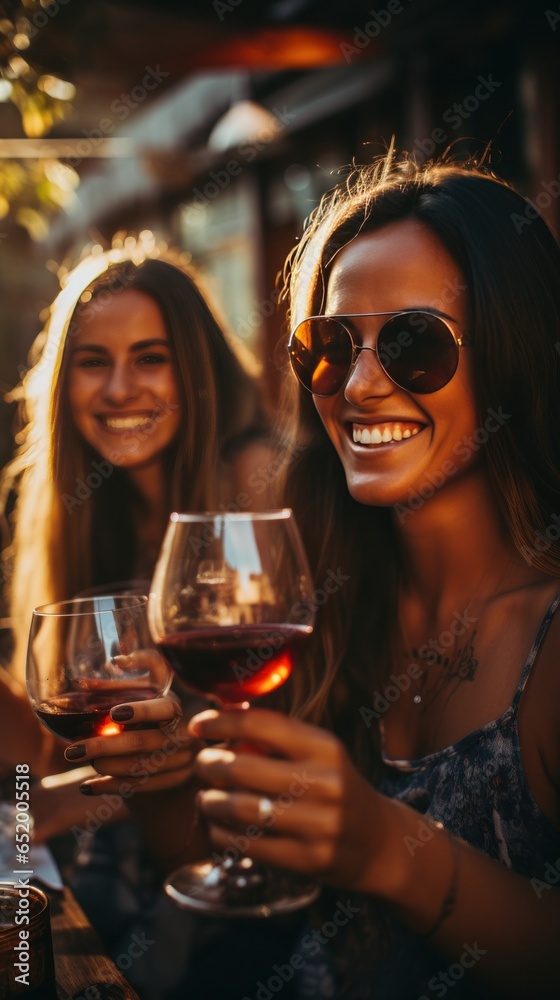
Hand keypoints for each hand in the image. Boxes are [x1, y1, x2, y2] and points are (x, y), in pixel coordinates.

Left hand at [64, 692, 196, 794]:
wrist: (166, 746)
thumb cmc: (144, 713)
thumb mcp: (139, 693)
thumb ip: (123, 683)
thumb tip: (113, 663)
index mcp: (174, 708)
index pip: (164, 709)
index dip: (142, 711)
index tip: (114, 713)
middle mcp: (182, 734)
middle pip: (144, 742)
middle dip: (105, 746)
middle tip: (74, 750)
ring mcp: (182, 759)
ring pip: (140, 767)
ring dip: (106, 766)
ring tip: (82, 762)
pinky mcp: (174, 779)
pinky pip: (140, 787)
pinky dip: (110, 787)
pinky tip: (87, 787)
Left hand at [189, 707, 393, 892]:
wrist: (379, 842)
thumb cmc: (338, 788)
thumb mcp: (322, 755)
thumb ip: (279, 737)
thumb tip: (224, 714)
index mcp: (326, 748)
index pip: (262, 725)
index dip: (222, 721)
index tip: (198, 724)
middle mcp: (326, 783)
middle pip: (243, 768)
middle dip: (209, 764)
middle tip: (200, 764)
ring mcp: (319, 824)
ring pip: (241, 809)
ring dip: (210, 802)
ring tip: (204, 798)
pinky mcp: (310, 859)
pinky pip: (250, 845)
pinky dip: (222, 834)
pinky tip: (216, 827)